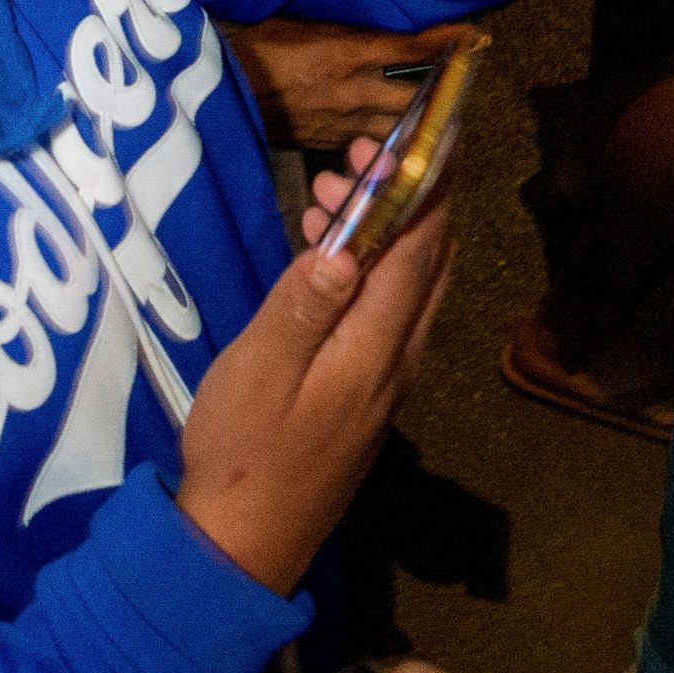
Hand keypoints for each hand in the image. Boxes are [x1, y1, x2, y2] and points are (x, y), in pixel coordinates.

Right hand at [173, 187, 457, 593]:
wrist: (243, 545)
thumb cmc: (243, 451)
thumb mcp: (260, 372)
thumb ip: (302, 303)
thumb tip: (345, 239)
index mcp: (377, 346)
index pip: (421, 246)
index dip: (429, 181)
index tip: (428, 127)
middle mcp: (398, 359)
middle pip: (430, 261)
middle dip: (410, 195)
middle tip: (362, 151)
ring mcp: (386, 380)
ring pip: (411, 287)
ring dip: (385, 232)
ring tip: (328, 192)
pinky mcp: (367, 395)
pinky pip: (389, 313)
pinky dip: (371, 270)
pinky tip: (326, 260)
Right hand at [227, 17, 478, 152]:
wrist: (215, 95)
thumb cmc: (252, 47)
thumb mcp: (295, 22)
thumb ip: (340, 27)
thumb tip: (378, 25)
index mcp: (342, 55)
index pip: (407, 50)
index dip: (443, 44)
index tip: (473, 37)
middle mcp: (350, 92)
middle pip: (415, 97)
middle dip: (442, 91)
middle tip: (463, 81)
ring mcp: (341, 123)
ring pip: (398, 126)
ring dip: (421, 120)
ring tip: (443, 111)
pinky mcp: (327, 143)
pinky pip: (370, 143)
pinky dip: (390, 138)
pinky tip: (400, 134)